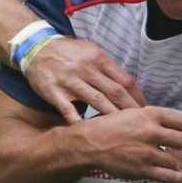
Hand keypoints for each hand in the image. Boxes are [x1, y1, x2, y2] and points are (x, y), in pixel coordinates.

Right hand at [25, 36, 145, 122]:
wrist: (35, 47)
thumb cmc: (66, 51)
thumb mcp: (89, 51)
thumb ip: (106, 67)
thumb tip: (127, 87)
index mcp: (98, 58)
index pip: (125, 80)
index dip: (138, 98)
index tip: (146, 111)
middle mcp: (86, 69)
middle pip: (115, 93)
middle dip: (131, 111)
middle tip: (142, 127)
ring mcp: (70, 81)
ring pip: (98, 102)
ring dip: (113, 119)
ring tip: (125, 133)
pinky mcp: (55, 92)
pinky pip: (70, 111)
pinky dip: (81, 123)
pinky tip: (91, 135)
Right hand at [78, 107, 181, 182]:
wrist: (90, 143)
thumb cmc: (106, 126)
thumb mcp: (128, 113)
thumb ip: (147, 117)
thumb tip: (164, 122)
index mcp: (148, 115)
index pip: (178, 119)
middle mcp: (151, 132)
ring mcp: (148, 152)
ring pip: (176, 159)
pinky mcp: (144, 169)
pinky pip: (168, 175)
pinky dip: (180, 178)